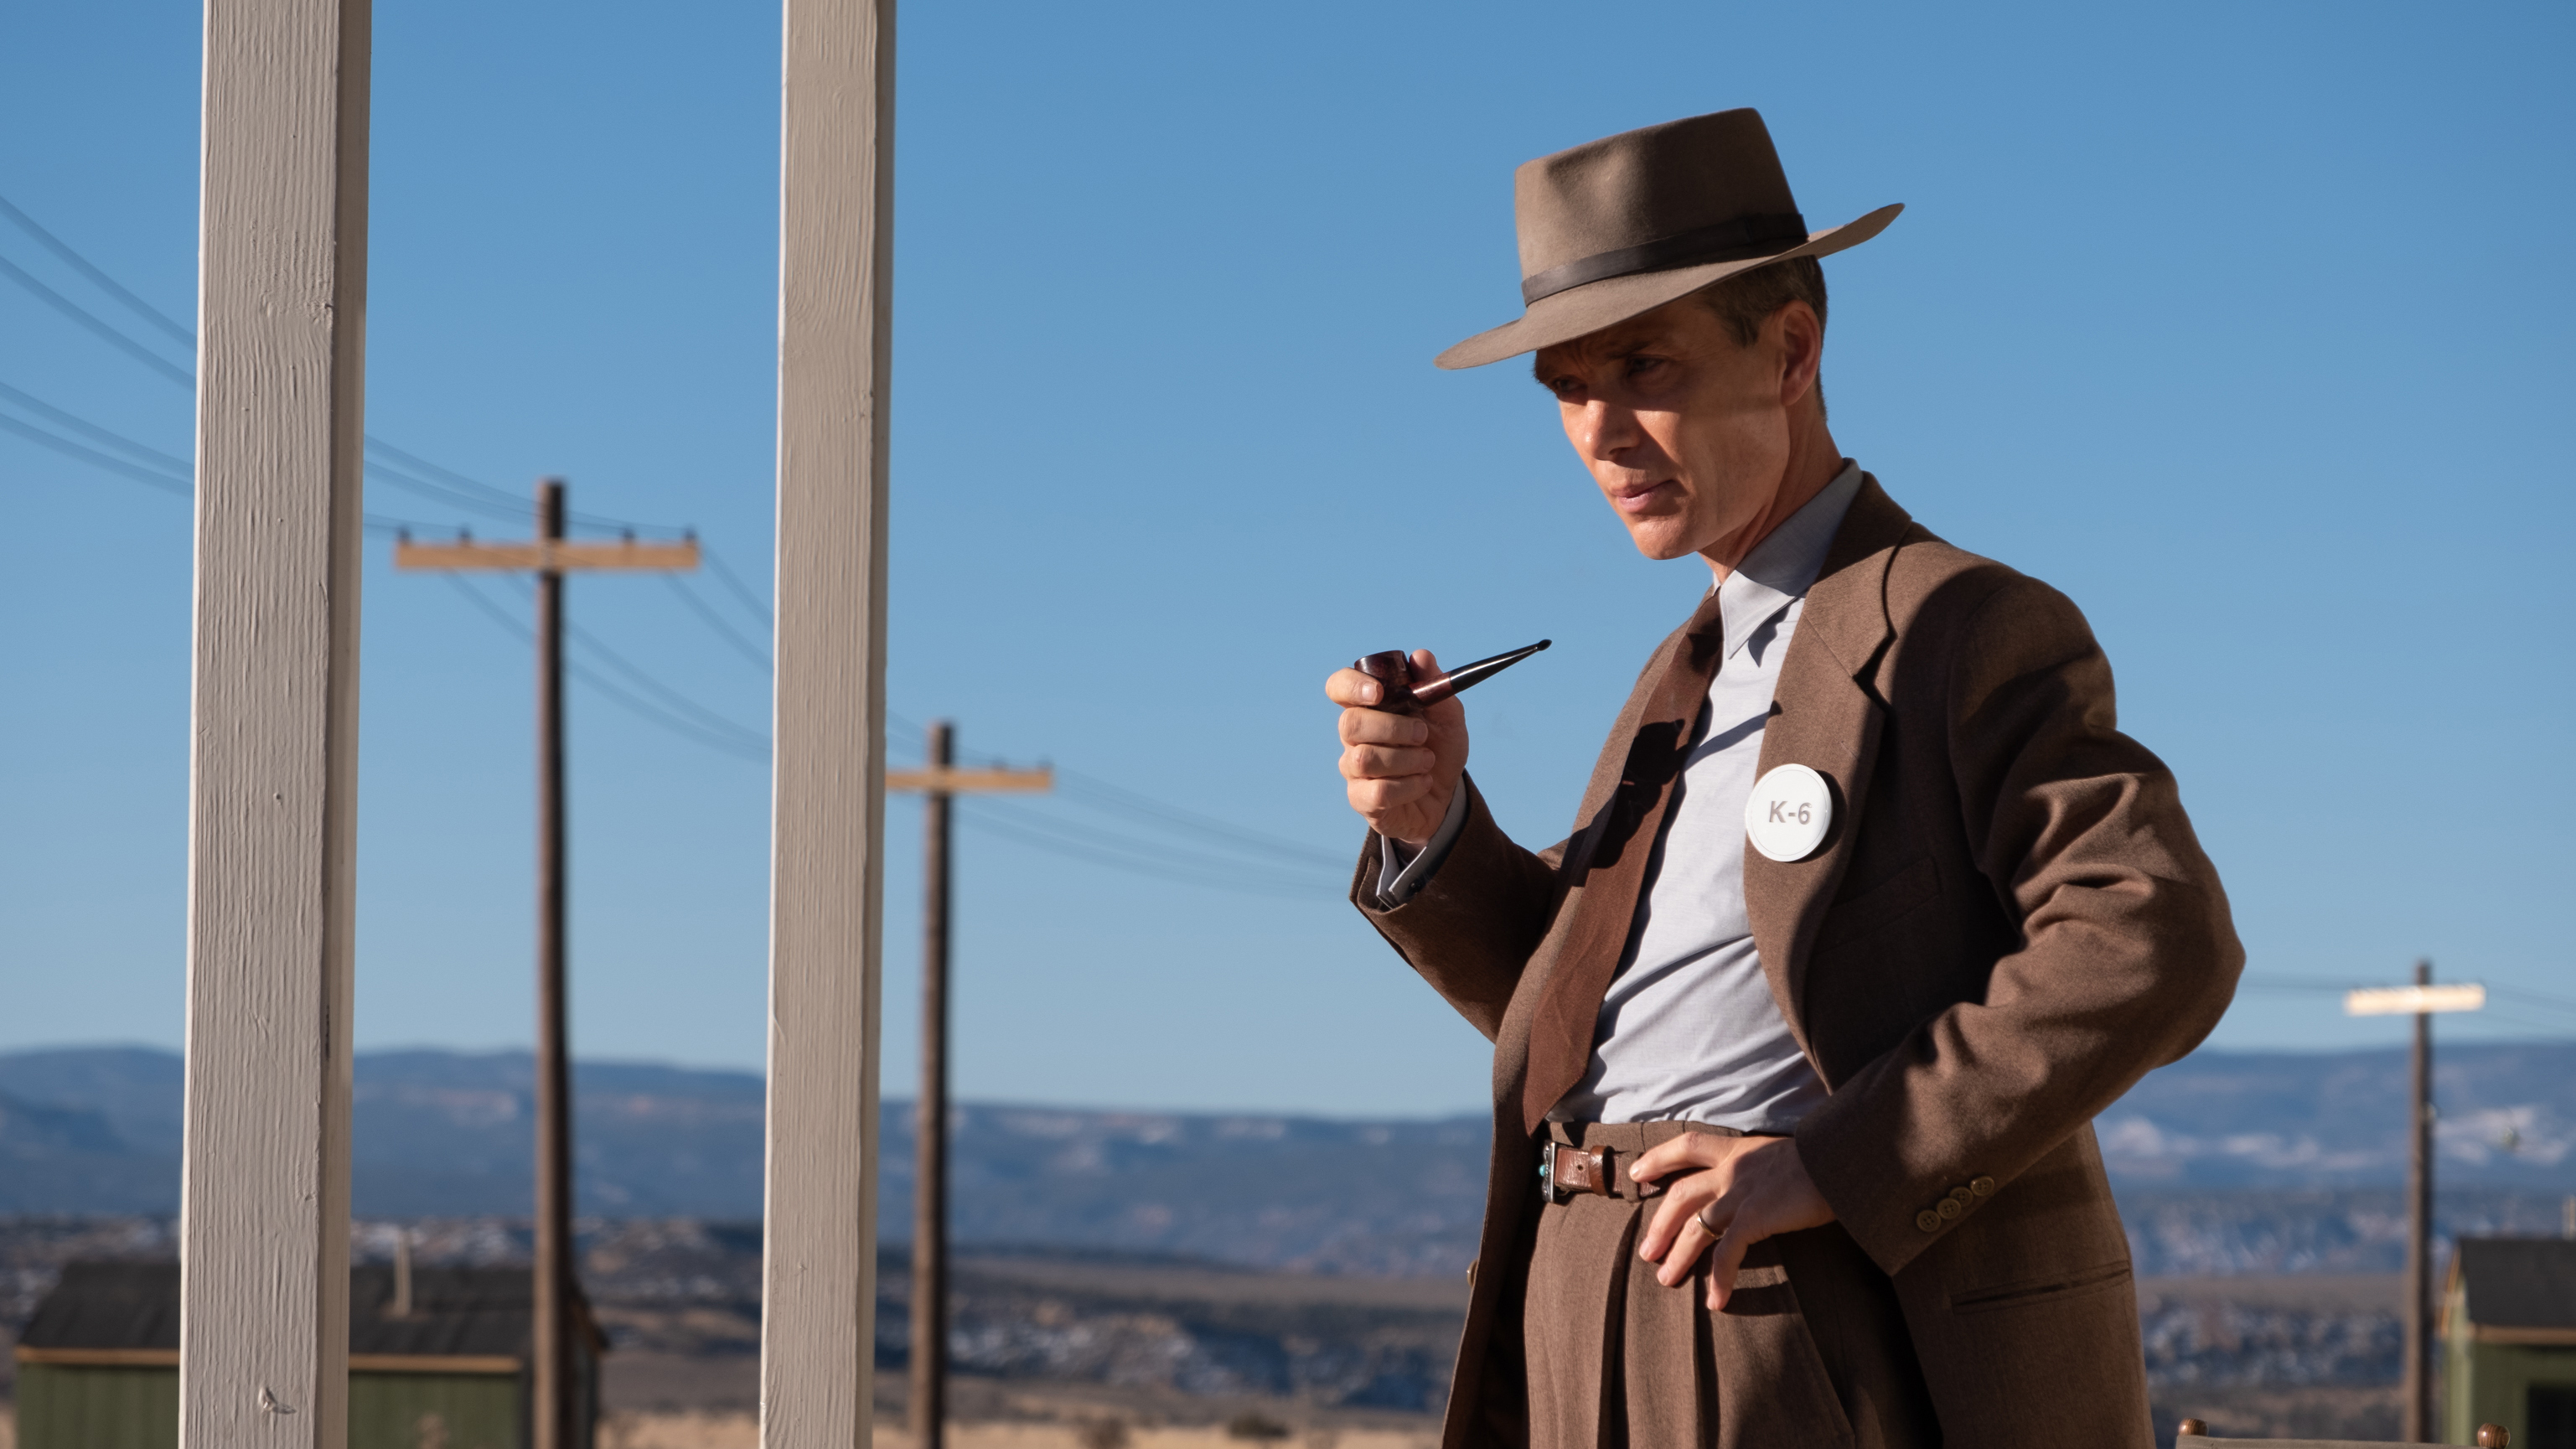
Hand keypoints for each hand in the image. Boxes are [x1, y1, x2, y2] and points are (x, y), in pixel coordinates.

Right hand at [1326, 648, 1468, 848]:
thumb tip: (1420, 656)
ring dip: (1407, 759)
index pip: (1339, 687)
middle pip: (1350, 723)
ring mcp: (1354, 768)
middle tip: (1423, 734)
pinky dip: (1409, 786)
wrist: (1447, 795)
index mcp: (1369, 707)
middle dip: (1393, 728)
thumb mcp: (1448, 716)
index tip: (1378, 693)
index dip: (1351, 686)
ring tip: (1428, 761)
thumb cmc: (1439, 748)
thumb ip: (1435, 686)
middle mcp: (1354, 736)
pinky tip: (1423, 783)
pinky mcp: (1361, 799)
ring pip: (1365, 758)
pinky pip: (1378, 791)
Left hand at [1628, 1134, 1835, 1310]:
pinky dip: (1720, 1277)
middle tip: (1647, 1251)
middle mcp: (1733, 1169)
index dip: (1660, 1158)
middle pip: (1681, 1194)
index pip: (1688, 1146)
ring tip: (1666, 1279)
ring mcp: (1742, 1192)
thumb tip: (1766, 1185)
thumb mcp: (1785, 1155)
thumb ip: (1765, 1169)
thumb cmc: (1826, 1160)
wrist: (1845, 1159)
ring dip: (1679, 1255)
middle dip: (1660, 1224)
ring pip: (1696, 1226)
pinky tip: (1716, 1300)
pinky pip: (1728, 1252)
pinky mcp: (1756, 1216)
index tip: (1639, 1173)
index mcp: (1739, 1151)